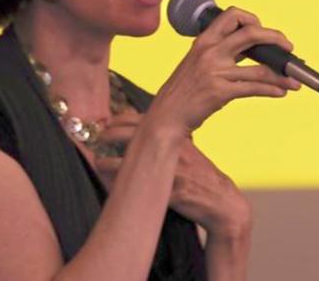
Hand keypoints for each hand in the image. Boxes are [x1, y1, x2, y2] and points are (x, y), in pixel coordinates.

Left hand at [95, 112, 251, 235]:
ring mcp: (170, 169)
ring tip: (98, 162)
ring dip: (107, 161)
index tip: (106, 123)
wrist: (221, 200)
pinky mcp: (169, 192)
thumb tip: (148, 124)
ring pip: (129, 160)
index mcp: (175, 135)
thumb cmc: (201, 174)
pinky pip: (137, 186)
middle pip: (131, 134)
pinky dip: (119, 184)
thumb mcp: (188, 149)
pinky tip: (109, 184)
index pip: (140, 119)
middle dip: (108, 135)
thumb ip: (170, 137)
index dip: (119, 120)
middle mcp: (172, 148)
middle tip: (97, 140)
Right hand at [145, 6, 301, 136]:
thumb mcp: (197, 62)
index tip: (263, 30)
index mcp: (204, 41)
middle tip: (289, 48)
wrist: (166, 116)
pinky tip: (281, 92)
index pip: (232, 15)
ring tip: (294, 81)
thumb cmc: (184, 91)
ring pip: (260, 69)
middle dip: (276, 38)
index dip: (252, 19)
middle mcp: (209, 52)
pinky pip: (254, 88)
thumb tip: (255, 51)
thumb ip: (220, 52)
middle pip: (251, 33)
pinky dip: (272, 90)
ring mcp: (215, 72)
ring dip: (282, 75)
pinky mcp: (220, 92)